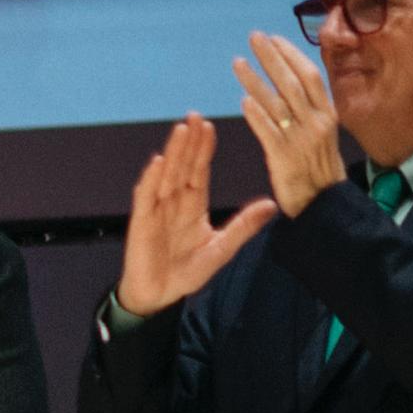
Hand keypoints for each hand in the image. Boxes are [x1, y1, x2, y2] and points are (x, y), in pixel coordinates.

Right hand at [112, 112, 266, 317]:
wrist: (158, 296)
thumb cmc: (184, 274)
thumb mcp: (221, 249)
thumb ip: (243, 226)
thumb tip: (271, 204)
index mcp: (192, 206)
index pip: (199, 171)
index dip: (204, 149)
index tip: (209, 127)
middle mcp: (172, 203)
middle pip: (182, 166)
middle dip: (189, 142)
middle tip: (195, 116)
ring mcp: (155, 211)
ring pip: (166, 175)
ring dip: (173, 152)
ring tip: (181, 129)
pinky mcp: (141, 223)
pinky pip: (146, 197)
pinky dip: (151, 179)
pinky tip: (158, 161)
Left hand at [232, 29, 348, 214]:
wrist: (325, 203)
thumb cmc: (319, 168)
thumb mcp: (322, 133)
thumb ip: (309, 109)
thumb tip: (293, 82)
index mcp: (328, 114)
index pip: (310, 76)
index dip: (292, 55)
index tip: (274, 38)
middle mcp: (317, 122)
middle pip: (293, 82)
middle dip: (272, 57)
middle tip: (253, 37)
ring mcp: (301, 139)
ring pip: (277, 103)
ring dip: (255, 80)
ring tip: (237, 62)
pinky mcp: (284, 158)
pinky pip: (269, 132)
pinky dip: (257, 115)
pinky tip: (243, 100)